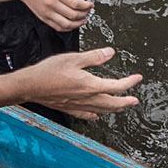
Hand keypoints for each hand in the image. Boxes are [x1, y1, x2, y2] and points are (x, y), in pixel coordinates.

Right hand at [13, 46, 139, 114]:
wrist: (30, 86)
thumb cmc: (49, 71)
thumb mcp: (73, 58)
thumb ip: (94, 57)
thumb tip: (110, 53)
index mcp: (90, 85)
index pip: (116, 86)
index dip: (129, 82)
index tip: (138, 78)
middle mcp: (87, 98)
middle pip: (112, 103)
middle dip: (126, 101)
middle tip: (134, 100)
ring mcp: (78, 106)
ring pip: (102, 111)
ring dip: (114, 109)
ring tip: (121, 107)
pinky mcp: (69, 109)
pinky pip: (86, 114)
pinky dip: (95, 114)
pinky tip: (96, 115)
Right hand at [20, 0, 91, 30]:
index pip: (76, 4)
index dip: (87, 6)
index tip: (90, 4)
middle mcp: (51, 4)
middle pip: (73, 15)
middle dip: (84, 14)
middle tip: (88, 10)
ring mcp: (47, 13)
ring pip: (67, 24)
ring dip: (78, 23)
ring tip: (83, 18)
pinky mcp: (44, 18)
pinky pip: (58, 27)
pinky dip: (68, 28)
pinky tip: (73, 23)